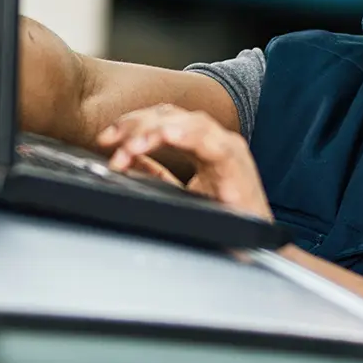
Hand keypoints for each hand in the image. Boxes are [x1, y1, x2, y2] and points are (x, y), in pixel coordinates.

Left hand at [97, 104, 273, 221]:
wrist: (256, 246)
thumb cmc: (225, 219)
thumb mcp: (180, 192)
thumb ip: (155, 173)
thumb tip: (126, 160)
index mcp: (200, 144)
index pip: (162, 119)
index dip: (132, 124)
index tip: (106, 139)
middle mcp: (214, 141)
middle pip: (171, 116)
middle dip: (137, 125)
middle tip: (112, 141)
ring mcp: (228, 150)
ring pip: (191, 123)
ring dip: (157, 131)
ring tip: (134, 144)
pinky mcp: (238, 166)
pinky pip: (214, 144)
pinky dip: (191, 136)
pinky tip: (170, 136)